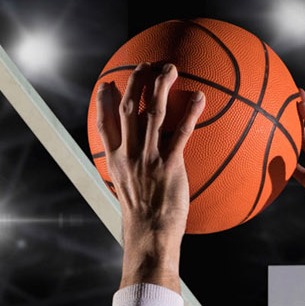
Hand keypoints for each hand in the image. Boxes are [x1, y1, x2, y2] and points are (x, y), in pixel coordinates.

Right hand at [96, 62, 205, 284]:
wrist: (150, 239)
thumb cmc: (143, 224)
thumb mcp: (129, 197)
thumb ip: (133, 177)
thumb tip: (143, 173)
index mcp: (115, 163)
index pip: (104, 126)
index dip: (103, 102)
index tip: (107, 85)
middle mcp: (129, 156)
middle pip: (128, 110)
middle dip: (134, 83)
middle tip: (143, 66)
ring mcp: (149, 159)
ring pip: (152, 113)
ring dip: (161, 87)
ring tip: (170, 69)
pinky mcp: (170, 166)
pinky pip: (182, 133)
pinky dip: (191, 113)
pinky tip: (200, 98)